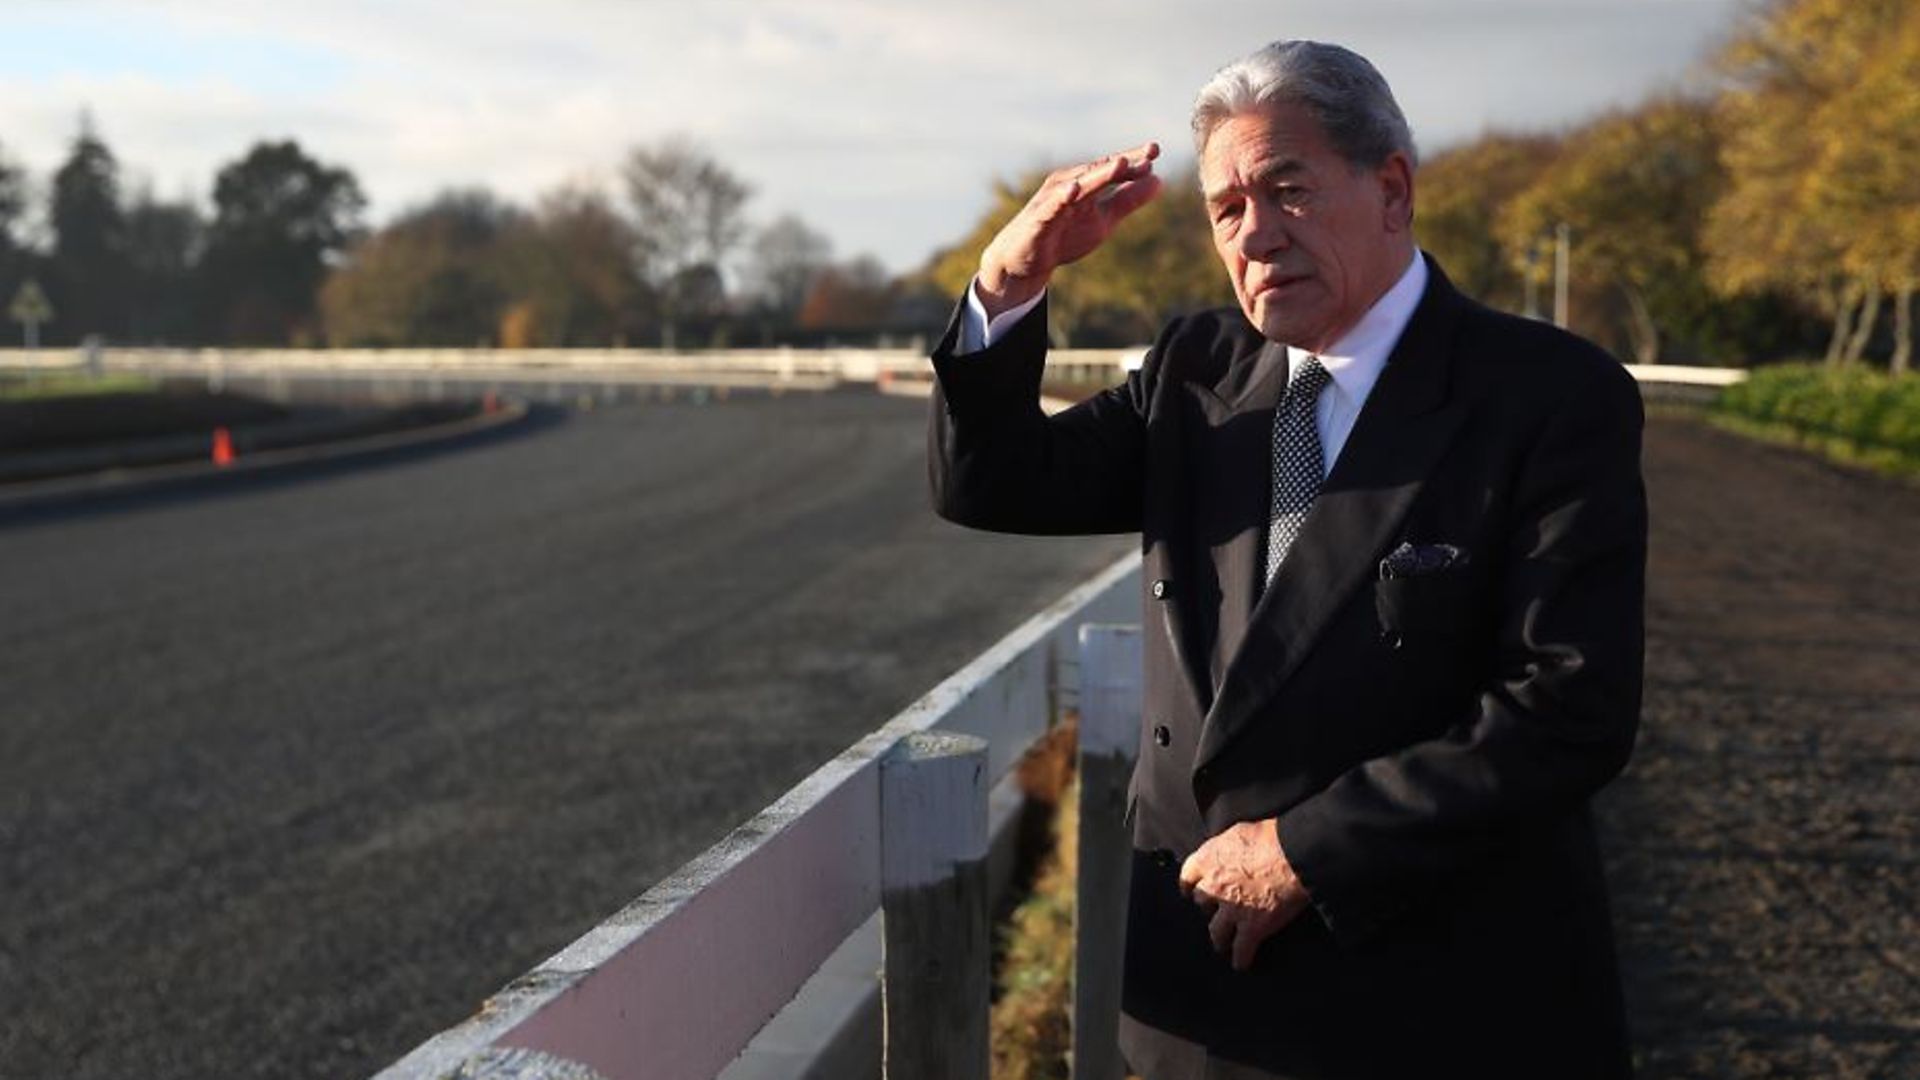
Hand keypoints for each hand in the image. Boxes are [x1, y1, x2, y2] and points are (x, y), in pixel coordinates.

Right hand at [976, 142, 1162, 317]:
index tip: (1156, 150)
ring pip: (1079, 184)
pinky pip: (1051, 206)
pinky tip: (1074, 190)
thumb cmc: (1063, 235)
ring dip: (1099, 174)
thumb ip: (1127, 200)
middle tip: (1147, 154)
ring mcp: (1052, 200)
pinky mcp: (1038, 218)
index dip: (1134, 160)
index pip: (1112, 168)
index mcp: (1086, 184)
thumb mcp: (1103, 219)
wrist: (1024, 262)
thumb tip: (1159, 180)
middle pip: (1099, 171)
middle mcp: (1069, 184)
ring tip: (1121, 164)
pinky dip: (1062, 197)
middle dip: (1122, 163)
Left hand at [1178, 819, 1311, 970]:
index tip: (1191, 891)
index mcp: (1209, 859)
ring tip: (1222, 944)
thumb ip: (1226, 845)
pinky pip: (1241, 950)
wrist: (1295, 855)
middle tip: (1217, 912)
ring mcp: (1231, 909)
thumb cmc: (1273, 837)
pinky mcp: (1252, 927)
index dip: (1190, 885)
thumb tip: (1228, 851)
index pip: (1188, 875)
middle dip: (1209, 908)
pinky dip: (1241, 959)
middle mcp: (1214, 886)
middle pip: (1202, 903)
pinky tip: (1241, 964)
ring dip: (1219, 938)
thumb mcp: (1240, 831)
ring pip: (1216, 932)